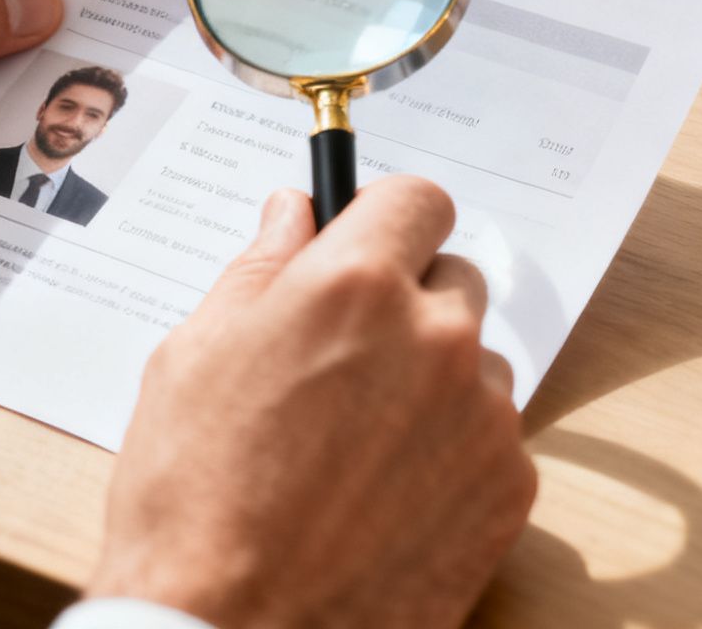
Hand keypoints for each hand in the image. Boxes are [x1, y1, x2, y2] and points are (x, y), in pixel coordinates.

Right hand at [89, 177, 535, 628]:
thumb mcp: (194, 357)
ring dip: (431, 380)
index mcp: (353, 286)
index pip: (418, 199)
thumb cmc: (192, 501)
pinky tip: (384, 496)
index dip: (386, 218)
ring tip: (355, 445)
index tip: (368, 240)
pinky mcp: (509, 489)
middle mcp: (435, 336)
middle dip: (406, 302)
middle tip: (343, 360)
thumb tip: (291, 213)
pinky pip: (492, 438)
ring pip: (473, 362)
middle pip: (452, 278)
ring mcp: (482, 415)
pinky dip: (451, 454)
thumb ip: (258, 269)